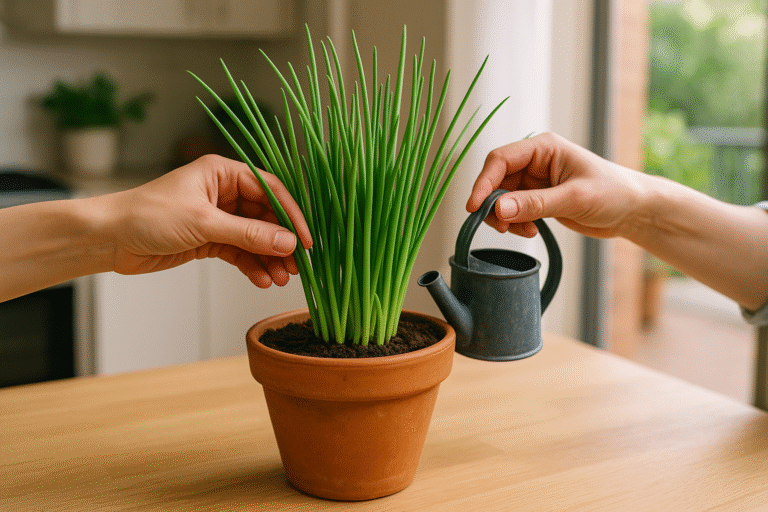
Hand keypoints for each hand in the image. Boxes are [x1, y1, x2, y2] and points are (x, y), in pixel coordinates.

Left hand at [107, 155, 312, 287]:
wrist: (110, 238)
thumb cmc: (148, 215)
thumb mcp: (204, 223)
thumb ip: (248, 234)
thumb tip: (287, 243)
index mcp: (223, 174)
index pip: (270, 190)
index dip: (291, 214)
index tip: (306, 240)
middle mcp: (224, 193)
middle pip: (267, 217)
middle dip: (281, 242)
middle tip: (297, 266)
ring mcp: (217, 217)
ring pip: (255, 238)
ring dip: (269, 258)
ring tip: (282, 278)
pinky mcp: (209, 239)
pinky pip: (240, 252)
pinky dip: (252, 266)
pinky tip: (262, 280)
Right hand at [466, 132, 648, 238]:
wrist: (634, 211)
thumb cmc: (614, 193)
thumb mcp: (574, 198)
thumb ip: (535, 204)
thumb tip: (498, 209)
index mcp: (543, 148)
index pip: (500, 160)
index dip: (483, 183)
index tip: (475, 208)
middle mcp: (536, 162)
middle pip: (496, 180)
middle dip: (494, 205)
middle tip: (500, 227)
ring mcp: (536, 181)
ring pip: (502, 198)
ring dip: (505, 217)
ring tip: (522, 231)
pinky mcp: (539, 199)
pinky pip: (514, 211)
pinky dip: (515, 223)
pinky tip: (532, 231)